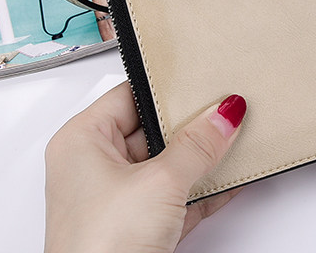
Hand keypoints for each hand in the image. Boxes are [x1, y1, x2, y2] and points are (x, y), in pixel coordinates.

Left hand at [44, 81, 246, 252]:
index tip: (204, 79)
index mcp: (81, 141)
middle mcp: (92, 168)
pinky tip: (230, 178)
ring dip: (200, 158)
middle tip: (225, 109)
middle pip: (151, 130)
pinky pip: (174, 197)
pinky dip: (200, 189)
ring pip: (166, 165)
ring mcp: (114, 201)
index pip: (131, 95)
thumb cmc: (100, 249)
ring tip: (234, 138)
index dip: (169, 88)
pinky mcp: (135, 231)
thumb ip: (198, 144)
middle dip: (190, 125)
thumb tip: (224, 114)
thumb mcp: (160, 182)